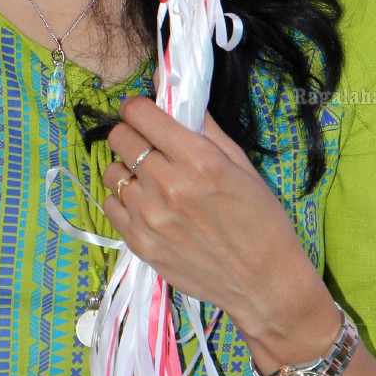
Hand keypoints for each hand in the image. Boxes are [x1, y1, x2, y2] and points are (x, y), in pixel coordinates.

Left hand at [103, 97, 335, 367]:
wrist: (264, 283)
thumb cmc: (262, 221)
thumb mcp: (242, 166)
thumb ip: (205, 127)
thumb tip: (172, 92)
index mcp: (198, 160)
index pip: (140, 114)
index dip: (139, 107)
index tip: (144, 112)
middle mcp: (168, 185)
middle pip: (119, 138)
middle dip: (131, 133)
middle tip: (147, 144)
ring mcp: (149, 216)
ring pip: (112, 172)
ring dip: (127, 169)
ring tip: (150, 179)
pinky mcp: (139, 243)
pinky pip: (111, 205)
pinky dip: (124, 200)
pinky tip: (147, 204)